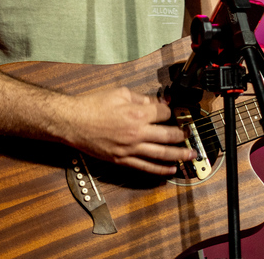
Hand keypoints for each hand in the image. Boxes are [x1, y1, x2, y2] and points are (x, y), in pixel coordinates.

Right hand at [63, 87, 193, 175]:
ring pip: (161, 154)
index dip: (170, 111)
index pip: (163, 113)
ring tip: (190, 155)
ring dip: (178, 155)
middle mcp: (137, 133)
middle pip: (168, 135)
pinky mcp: (122, 159)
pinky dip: (159, 170)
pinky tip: (170, 170)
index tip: (173, 112)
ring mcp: (130, 149)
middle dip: (183, 135)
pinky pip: (145, 167)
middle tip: (191, 136)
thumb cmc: (92, 106)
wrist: (72, 122)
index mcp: (137, 113)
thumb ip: (140, 98)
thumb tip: (154, 102)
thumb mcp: (118, 93)